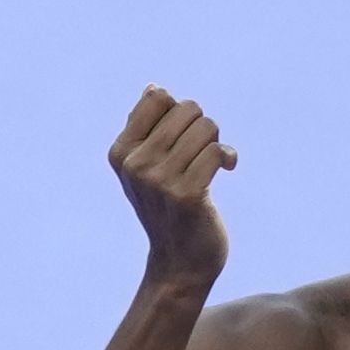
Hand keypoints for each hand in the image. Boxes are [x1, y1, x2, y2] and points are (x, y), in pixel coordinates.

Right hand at [108, 84, 232, 284]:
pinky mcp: (186, 195)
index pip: (158, 97)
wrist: (180, 260)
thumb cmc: (169, 207)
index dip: (179, 111)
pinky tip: (229, 169)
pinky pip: (218, 151)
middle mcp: (134, 165)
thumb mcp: (148, 166)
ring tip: (211, 163)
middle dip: (202, 126)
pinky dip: (228, 158)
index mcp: (120, 152)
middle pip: (188, 108)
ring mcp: (158, 181)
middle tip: (200, 153)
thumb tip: (153, 88)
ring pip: (207, 127)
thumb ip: (148, 128)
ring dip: (216, 143)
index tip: (181, 135)